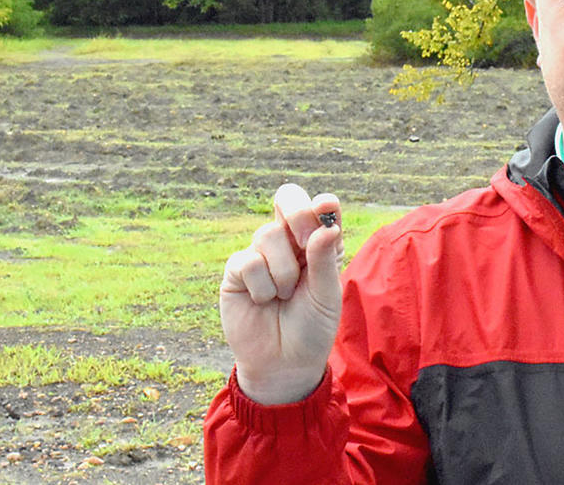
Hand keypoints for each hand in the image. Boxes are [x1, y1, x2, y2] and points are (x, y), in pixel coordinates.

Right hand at [220, 184, 343, 403]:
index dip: (320, 203)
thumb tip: (327, 227)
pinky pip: (248, 261)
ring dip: (283, 272)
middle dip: (298, 217)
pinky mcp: (236, 271)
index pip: (318, 207)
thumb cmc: (312, 328)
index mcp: (318, 243)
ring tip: (284, 296)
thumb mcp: (326, 296)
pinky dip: (262, 286)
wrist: (284, 364)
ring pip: (268, 235)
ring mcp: (261, 253)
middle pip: (288, 200)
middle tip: (304, 245)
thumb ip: (325, 260)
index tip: (325, 207)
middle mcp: (289, 242)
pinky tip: (264, 301)